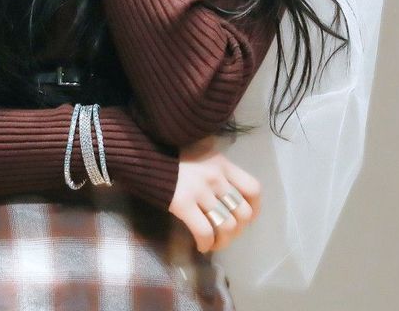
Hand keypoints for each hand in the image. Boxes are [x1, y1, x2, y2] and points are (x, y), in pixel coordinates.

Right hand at [168, 135, 260, 253]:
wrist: (144, 152)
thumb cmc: (171, 152)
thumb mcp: (201, 150)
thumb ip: (215, 164)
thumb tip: (226, 183)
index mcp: (222, 163)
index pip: (253, 189)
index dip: (254, 208)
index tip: (247, 218)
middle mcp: (216, 176)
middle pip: (243, 213)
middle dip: (238, 231)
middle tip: (225, 235)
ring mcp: (200, 190)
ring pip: (227, 226)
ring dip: (223, 242)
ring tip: (214, 244)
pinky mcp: (183, 203)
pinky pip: (204, 232)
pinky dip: (206, 244)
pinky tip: (201, 246)